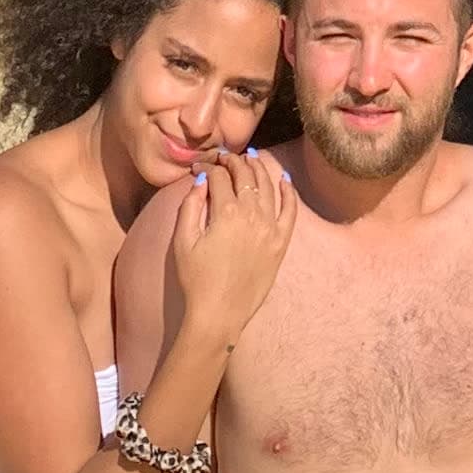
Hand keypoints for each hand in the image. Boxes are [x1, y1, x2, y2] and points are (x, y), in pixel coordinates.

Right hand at [163, 148, 295, 349]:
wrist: (219, 314)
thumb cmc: (196, 280)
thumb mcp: (183, 242)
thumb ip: (190, 206)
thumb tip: (202, 180)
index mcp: (225, 213)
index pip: (219, 177)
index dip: (208, 167)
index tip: (200, 167)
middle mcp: (251, 215)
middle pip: (244, 176)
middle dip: (233, 162)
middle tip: (225, 158)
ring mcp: (270, 228)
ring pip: (267, 187)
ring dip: (258, 169)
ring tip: (251, 158)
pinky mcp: (281, 243)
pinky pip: (290, 210)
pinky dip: (288, 192)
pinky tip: (284, 179)